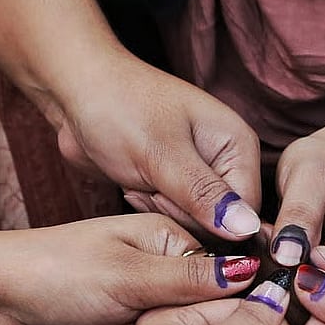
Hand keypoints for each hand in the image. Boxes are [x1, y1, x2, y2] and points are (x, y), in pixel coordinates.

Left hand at [46, 53, 262, 241]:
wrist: (76, 94)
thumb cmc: (119, 109)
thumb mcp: (162, 155)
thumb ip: (204, 195)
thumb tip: (247, 229)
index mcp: (238, 145)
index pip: (245, 212)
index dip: (208, 220)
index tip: (168, 195)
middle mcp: (226, 161)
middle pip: (220, 223)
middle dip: (178, 212)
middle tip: (150, 182)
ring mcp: (201, 174)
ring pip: (194, 224)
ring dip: (161, 211)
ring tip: (140, 178)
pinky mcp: (176, 185)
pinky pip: (174, 218)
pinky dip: (150, 208)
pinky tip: (134, 184)